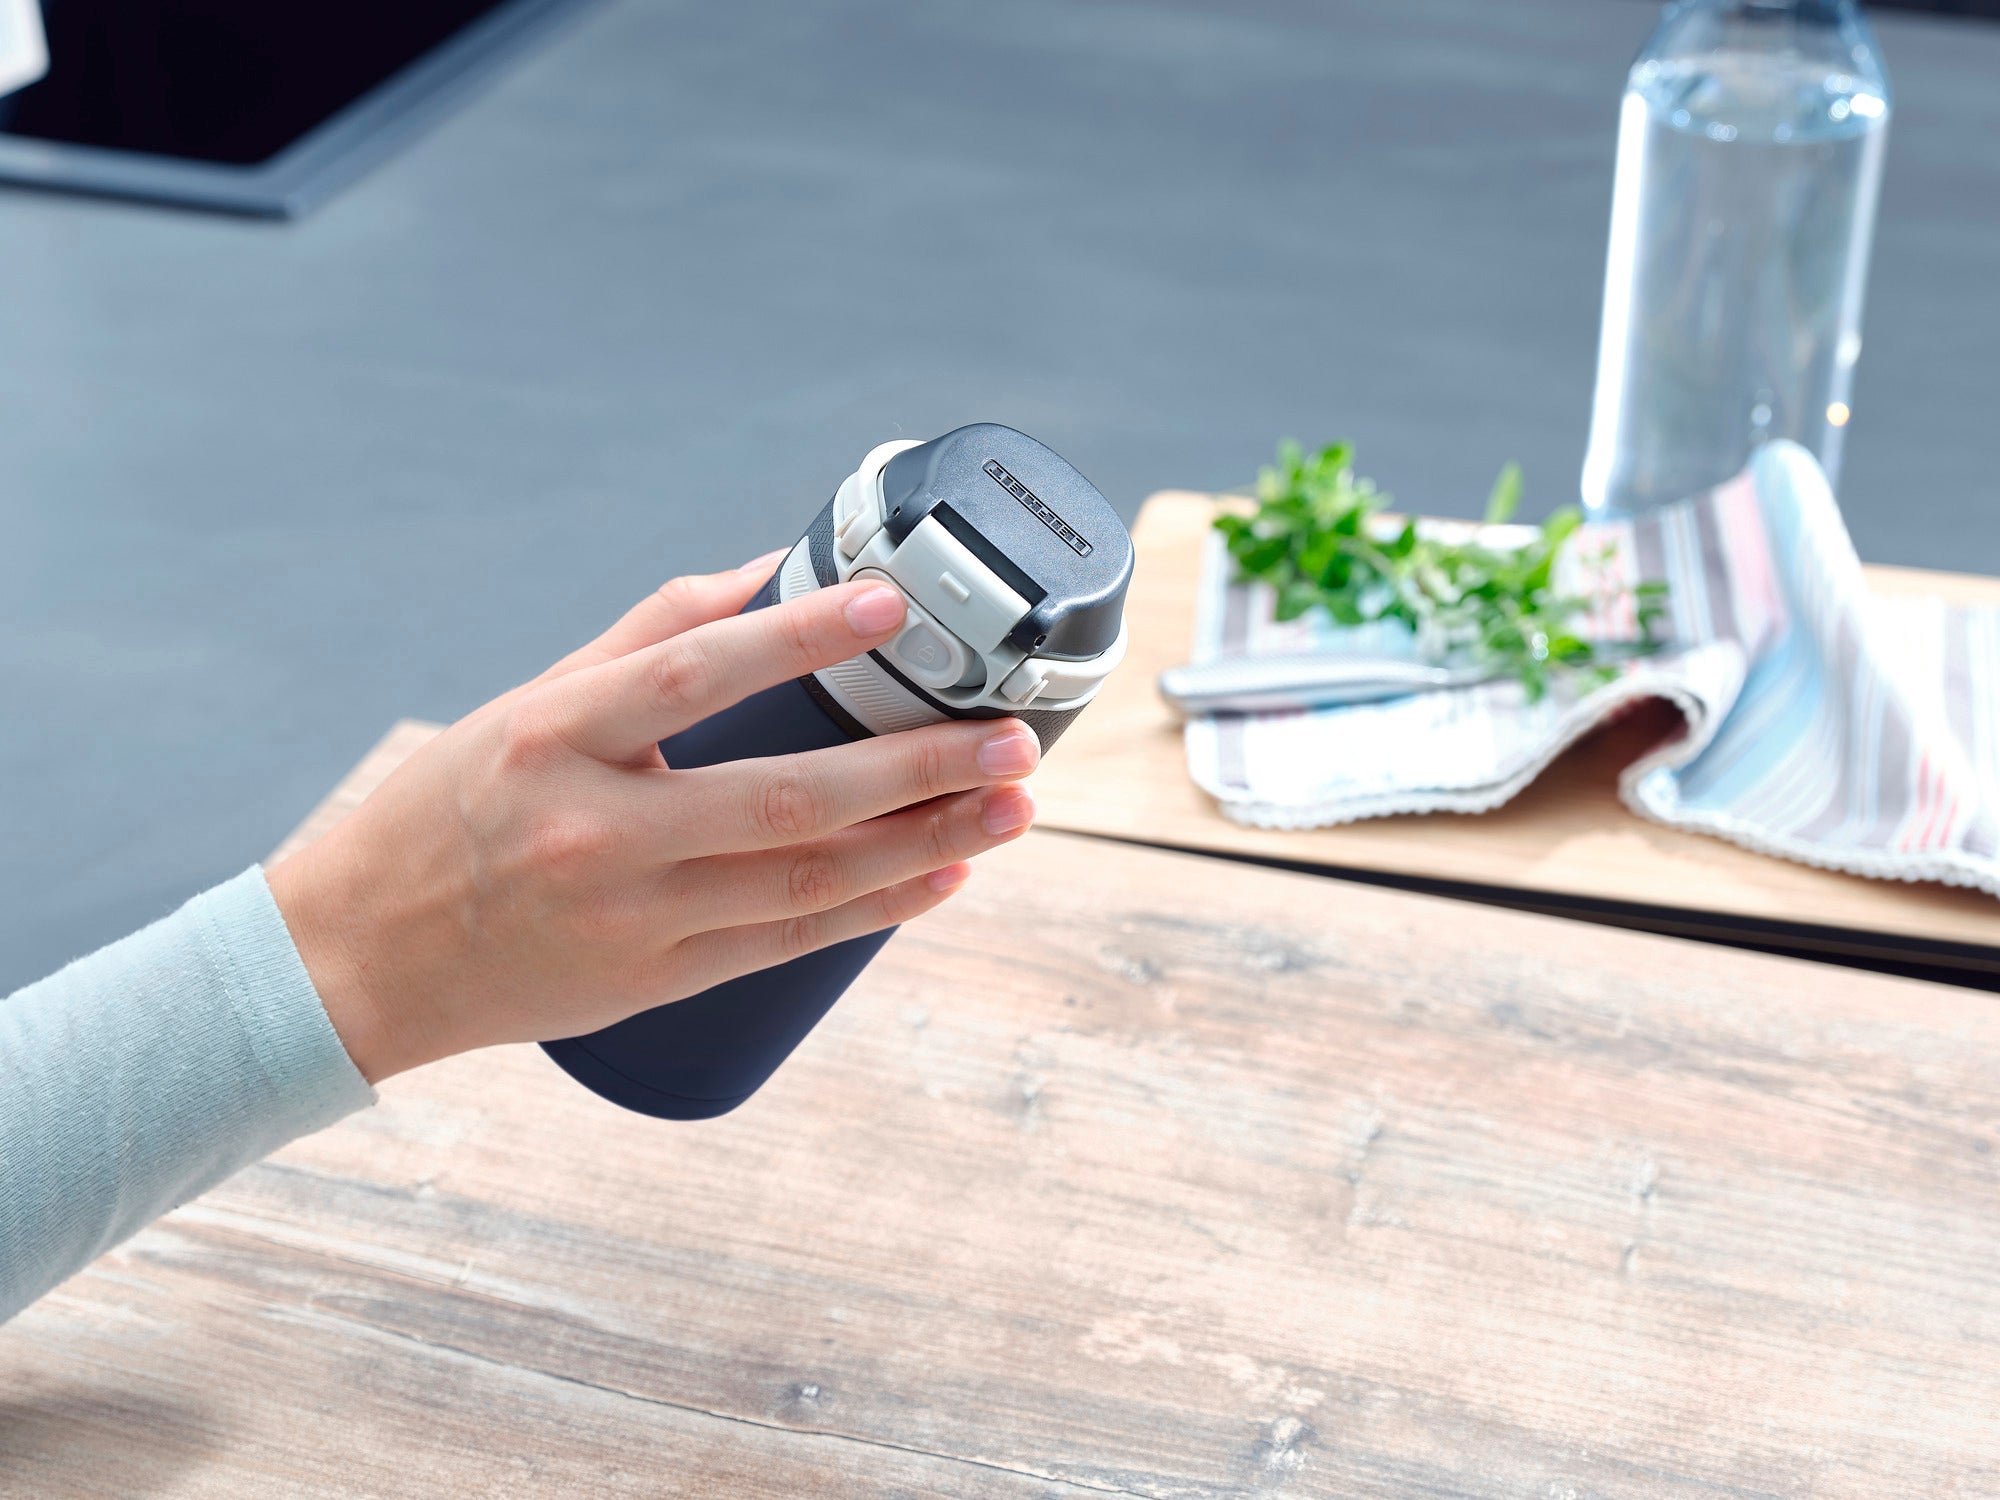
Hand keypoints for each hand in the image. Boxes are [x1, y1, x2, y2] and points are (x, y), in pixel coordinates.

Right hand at [267, 553, 1039, 1083]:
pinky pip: (785, 942)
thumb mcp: (528, 705)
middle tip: (1012, 741)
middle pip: (784, 798)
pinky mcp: (652, 983)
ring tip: (1012, 810)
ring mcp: (627, 919)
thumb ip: (649, 636)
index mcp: (553, 737)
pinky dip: (872, 910)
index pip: (693, 674)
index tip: (895, 605)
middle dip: (916, 770)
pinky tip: (943, 878)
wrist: (360, 959)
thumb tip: (772, 571)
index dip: (799, 637)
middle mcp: (592, 831)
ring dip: (923, 844)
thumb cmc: (451, 811)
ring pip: (805, 880)